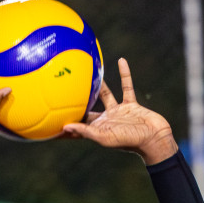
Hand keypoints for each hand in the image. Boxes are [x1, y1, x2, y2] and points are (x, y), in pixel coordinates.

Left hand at [61, 58, 177, 164]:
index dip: (63, 122)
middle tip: (62, 89)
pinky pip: (126, 86)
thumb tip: (65, 127)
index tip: (49, 117)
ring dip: (98, 84)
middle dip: (76, 102)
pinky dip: (125, 74)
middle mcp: (106, 119)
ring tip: (88, 69)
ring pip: (105, 94)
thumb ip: (86, 131)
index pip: (76, 124)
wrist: (154, 139)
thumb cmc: (129, 141)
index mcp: (97, 128)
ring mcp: (118, 111)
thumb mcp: (105, 137)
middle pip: (87, 108)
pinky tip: (121, 60)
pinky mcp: (131, 104)